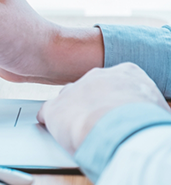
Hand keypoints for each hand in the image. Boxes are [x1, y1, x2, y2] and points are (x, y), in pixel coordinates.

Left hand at [37, 63, 170, 153]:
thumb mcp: (156, 107)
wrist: (122, 129)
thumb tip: (148, 116)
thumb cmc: (145, 121)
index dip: (116, 97)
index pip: (117, 81)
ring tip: (80, 128)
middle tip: (99, 121)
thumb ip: (145, 106)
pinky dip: (51, 123)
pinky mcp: (55, 108)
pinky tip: (58, 132)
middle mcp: (96, 76)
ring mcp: (73, 90)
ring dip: (72, 112)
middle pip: (90, 88)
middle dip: (93, 103)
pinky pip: (48, 114)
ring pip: (68, 99)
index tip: (117, 108)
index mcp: (126, 73)